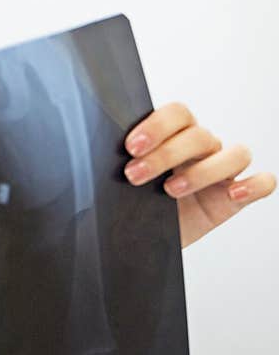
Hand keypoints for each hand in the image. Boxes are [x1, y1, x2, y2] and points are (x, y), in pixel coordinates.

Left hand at [122, 102, 275, 247]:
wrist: (133, 241)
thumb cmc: (126, 207)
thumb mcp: (112, 183)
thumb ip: (110, 164)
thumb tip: (92, 153)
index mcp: (170, 136)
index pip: (177, 113)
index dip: (157, 126)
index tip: (131, 148)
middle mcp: (199, 149)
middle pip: (199, 135)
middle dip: (166, 154)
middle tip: (135, 176)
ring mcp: (219, 173)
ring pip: (234, 154)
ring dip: (204, 171)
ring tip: (171, 191)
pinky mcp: (233, 199)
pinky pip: (263, 183)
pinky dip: (254, 185)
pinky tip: (233, 194)